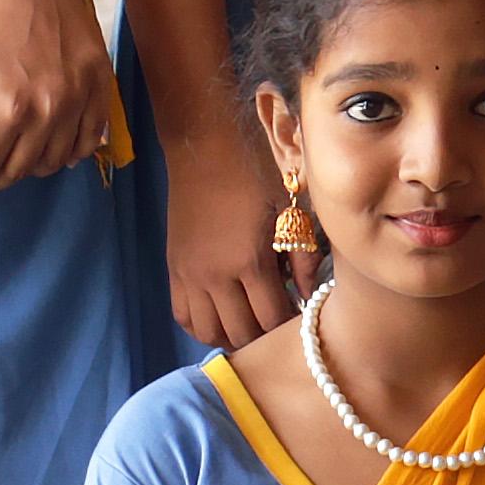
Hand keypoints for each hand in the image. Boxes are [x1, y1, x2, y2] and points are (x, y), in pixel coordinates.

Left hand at [0, 0, 116, 192]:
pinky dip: (68, 153)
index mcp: (9, 109)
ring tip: (14, 152)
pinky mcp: (100, 92)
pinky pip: (88, 143)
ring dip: (30, 166)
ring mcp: (79, 104)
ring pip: (54, 162)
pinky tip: (50, 143)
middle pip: (20, 170)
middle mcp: (48, 114)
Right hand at [161, 130, 298, 347]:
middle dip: (264, 336)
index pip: (272, 318)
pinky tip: (224, 317)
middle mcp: (215, 277)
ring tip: (254, 325)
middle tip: (280, 326)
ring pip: (209, 332)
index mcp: (249, 261)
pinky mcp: (173, 270)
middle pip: (241, 333)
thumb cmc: (255, 171)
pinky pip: (184, 317)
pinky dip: (204, 327)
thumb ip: (302, 256)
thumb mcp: (289, 209)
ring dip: (234, 336)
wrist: (205, 148)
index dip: (290, 326)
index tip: (303, 319)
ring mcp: (189, 276)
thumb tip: (310, 294)